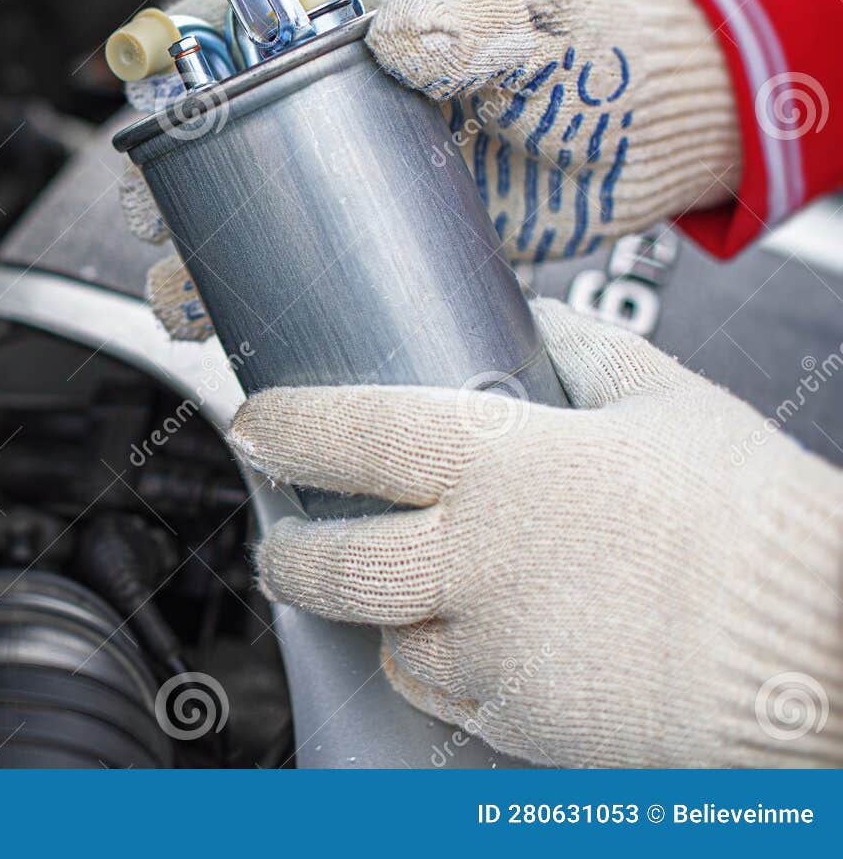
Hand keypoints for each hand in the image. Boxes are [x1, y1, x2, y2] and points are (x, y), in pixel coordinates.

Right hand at [120, 0, 742, 339]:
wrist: (664, 127)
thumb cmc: (601, 45)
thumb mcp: (535, 21)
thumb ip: (470, 22)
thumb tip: (394, 40)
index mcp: (361, 18)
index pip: (242, 17)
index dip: (177, 45)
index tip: (141, 79)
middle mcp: (342, 94)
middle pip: (222, 127)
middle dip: (169, 172)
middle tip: (155, 212)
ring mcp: (358, 167)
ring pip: (251, 206)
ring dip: (200, 251)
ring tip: (182, 294)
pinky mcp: (387, 230)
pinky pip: (309, 262)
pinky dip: (264, 295)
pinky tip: (240, 326)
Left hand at [237, 297, 842, 766]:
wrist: (821, 645)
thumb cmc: (754, 516)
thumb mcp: (667, 401)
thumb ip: (586, 353)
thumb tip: (538, 321)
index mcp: (502, 464)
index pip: (352, 434)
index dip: (286, 426)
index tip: (256, 423)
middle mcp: (476, 558)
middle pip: (329, 562)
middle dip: (288, 551)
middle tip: (285, 539)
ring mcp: (493, 648)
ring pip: (385, 640)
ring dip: (382, 617)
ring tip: (404, 597)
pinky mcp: (521, 720)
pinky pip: (445, 698)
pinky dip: (442, 673)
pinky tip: (473, 648)